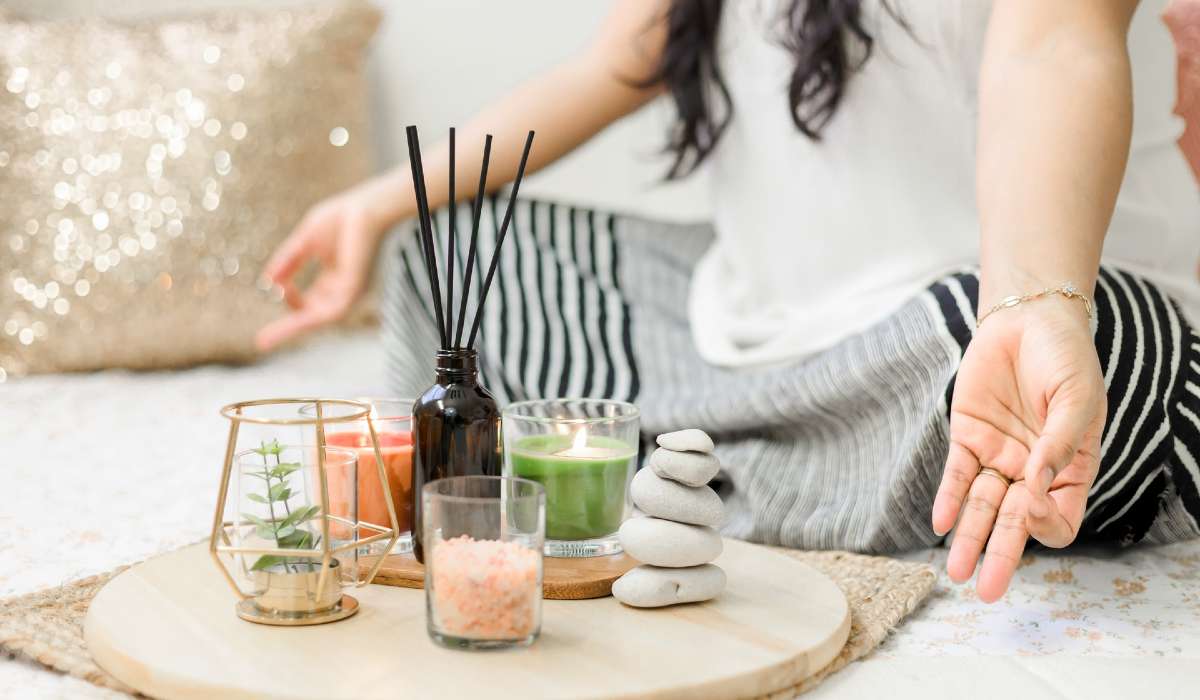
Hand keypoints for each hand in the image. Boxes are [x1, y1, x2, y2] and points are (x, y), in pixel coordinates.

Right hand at [256, 183, 389, 350]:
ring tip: (268, 340)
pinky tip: (293, 322)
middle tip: (261, 343)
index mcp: (333, 279)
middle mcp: (342, 289)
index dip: (289, 302)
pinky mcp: (356, 288)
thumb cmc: (341, 219)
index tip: (272, 290)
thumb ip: (288, 261)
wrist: (366, 207)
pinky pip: (333, 311)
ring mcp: (350, 290)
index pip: (309, 302)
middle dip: (288, 328)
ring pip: (320, 318)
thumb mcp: (305, 242)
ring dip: (294, 328)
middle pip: (312, 316)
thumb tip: (267, 282)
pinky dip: (311, 318)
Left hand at [931, 296, 1104, 601]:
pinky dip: (948, 498)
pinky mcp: (968, 437)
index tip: (1033, 504)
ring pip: (981, 507)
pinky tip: (940, 523)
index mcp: (1070, 469)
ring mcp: (999, 456)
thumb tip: (1036, 485)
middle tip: (985, 591)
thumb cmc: (1065, 359)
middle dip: (1000, 556)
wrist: (1029, 321)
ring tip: (955, 571)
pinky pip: (956, 475)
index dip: (1046, 523)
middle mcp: (1032, 471)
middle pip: (1014, 524)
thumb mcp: (1077, 399)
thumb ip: (1058, 444)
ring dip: (968, 538)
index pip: (1059, 518)